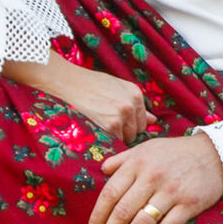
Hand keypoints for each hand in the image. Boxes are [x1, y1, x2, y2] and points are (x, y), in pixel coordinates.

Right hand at [2, 53, 150, 143]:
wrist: (69, 82)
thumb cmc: (91, 84)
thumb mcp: (117, 88)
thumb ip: (135, 104)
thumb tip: (153, 120)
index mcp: (136, 93)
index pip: (143, 119)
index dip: (131, 124)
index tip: (119, 123)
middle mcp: (132, 104)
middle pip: (137, 130)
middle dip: (126, 131)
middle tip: (109, 125)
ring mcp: (123, 115)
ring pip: (128, 137)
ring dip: (118, 136)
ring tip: (103, 126)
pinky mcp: (111, 125)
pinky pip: (117, 141)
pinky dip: (109, 139)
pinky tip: (98, 129)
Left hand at [89, 133, 222, 223]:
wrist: (214, 154)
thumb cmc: (175, 153)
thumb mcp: (146, 148)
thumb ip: (123, 159)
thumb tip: (102, 170)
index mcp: (137, 163)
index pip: (110, 193)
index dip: (99, 215)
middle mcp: (152, 177)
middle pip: (123, 211)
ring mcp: (171, 192)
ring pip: (142, 223)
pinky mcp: (189, 205)